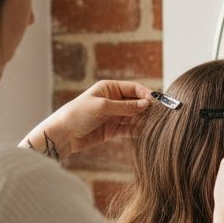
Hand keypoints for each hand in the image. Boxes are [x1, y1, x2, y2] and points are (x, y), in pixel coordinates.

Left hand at [29, 80, 151, 155]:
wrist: (63, 134)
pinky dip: (137, 130)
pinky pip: (129, 129)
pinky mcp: (112, 130)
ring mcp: (113, 116)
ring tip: (154, 124)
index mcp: (109, 88)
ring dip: (143, 120)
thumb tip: (146, 104)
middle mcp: (113, 100)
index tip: (156, 102)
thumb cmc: (78, 114)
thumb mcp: (103, 107)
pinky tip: (146, 132)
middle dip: (147, 108)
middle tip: (159, 114)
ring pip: (134, 116)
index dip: (146, 94)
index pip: (133, 88)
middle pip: (136, 102)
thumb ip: (126, 107)